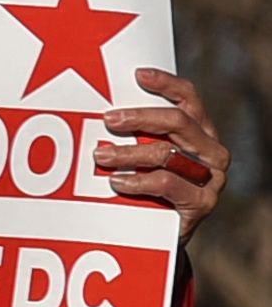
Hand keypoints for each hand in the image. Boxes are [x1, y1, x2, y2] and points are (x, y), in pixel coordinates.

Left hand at [103, 67, 229, 217]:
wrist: (161, 231)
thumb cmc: (148, 182)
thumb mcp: (143, 152)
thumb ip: (135, 132)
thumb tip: (95, 108)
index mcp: (199, 130)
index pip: (188, 98)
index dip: (166, 83)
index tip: (138, 74)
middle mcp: (211, 150)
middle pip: (177, 121)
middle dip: (139, 117)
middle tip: (108, 120)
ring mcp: (212, 177)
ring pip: (167, 153)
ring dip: (129, 153)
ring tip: (100, 156)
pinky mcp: (203, 202)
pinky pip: (167, 183)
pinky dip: (138, 181)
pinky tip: (117, 182)